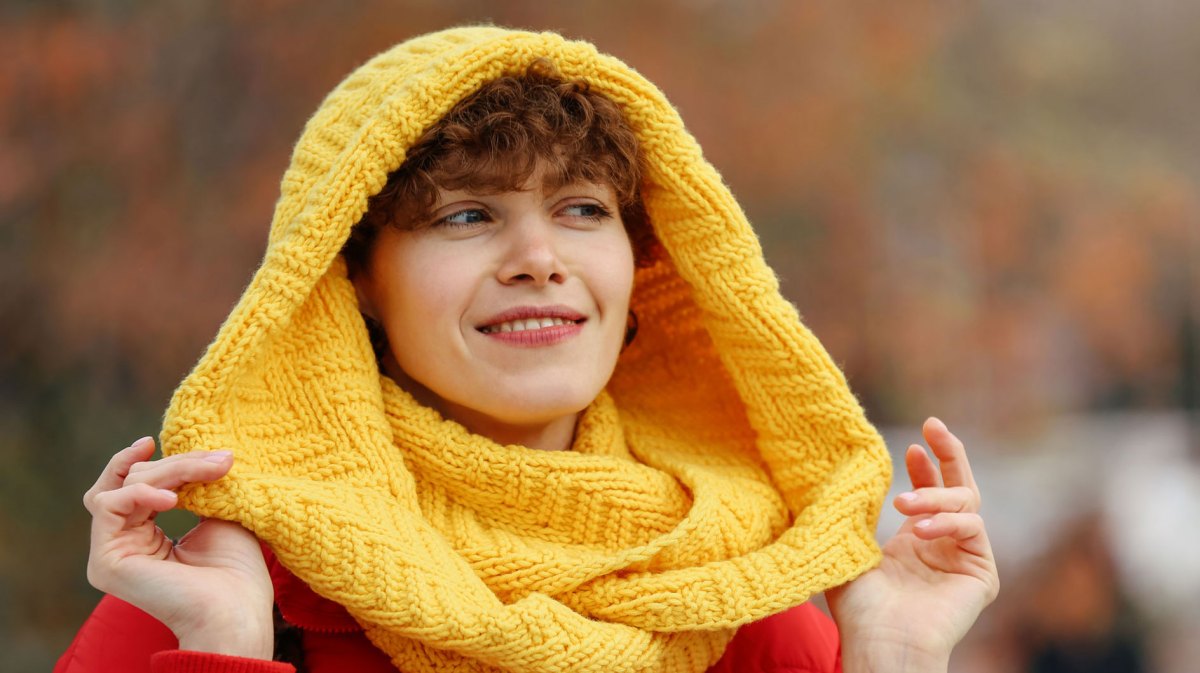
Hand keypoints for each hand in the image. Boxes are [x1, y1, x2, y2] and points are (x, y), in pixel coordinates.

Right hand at [83, 437, 273, 658]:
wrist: (236, 610)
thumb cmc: (236, 571)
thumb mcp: (217, 514)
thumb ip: (197, 485)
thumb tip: (198, 450)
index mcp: (145, 537)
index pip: (137, 485)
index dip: (156, 461)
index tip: (172, 440)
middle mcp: (122, 545)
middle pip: (130, 481)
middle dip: (175, 463)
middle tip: (217, 461)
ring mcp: (110, 554)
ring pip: (121, 487)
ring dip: (165, 472)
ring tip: (203, 474)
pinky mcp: (105, 562)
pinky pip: (108, 506)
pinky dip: (140, 493)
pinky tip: (173, 498)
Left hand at [826, 418, 998, 672]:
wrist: (879, 644)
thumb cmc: (859, 608)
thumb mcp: (849, 545)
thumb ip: (855, 510)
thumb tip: (850, 468)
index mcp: (915, 540)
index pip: (929, 490)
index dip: (924, 464)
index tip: (910, 444)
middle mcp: (944, 545)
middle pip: (960, 487)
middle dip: (949, 453)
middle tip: (933, 425)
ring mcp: (965, 558)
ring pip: (966, 503)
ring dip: (934, 495)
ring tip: (903, 504)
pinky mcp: (982, 573)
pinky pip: (973, 528)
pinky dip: (947, 521)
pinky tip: (920, 530)